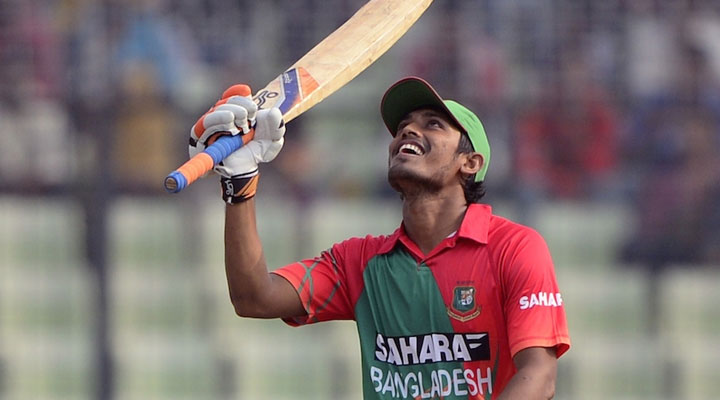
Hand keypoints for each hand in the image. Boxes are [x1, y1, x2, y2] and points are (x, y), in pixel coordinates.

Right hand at [189, 84, 285, 202]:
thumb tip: (274, 112)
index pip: (236, 94)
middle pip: (229, 100)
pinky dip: (220, 118)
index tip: (248, 95)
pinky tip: (230, 120)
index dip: (240, 93)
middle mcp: (224, 114)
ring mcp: (212, 123)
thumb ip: (277, 126)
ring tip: (243, 126)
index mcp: (240, 112)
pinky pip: (207, 121)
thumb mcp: (272, 140)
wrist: (243, 169)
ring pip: (218, 108)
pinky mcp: (201, 134)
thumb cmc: (255, 152)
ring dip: (233, 112)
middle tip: (251, 120)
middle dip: (242, 106)